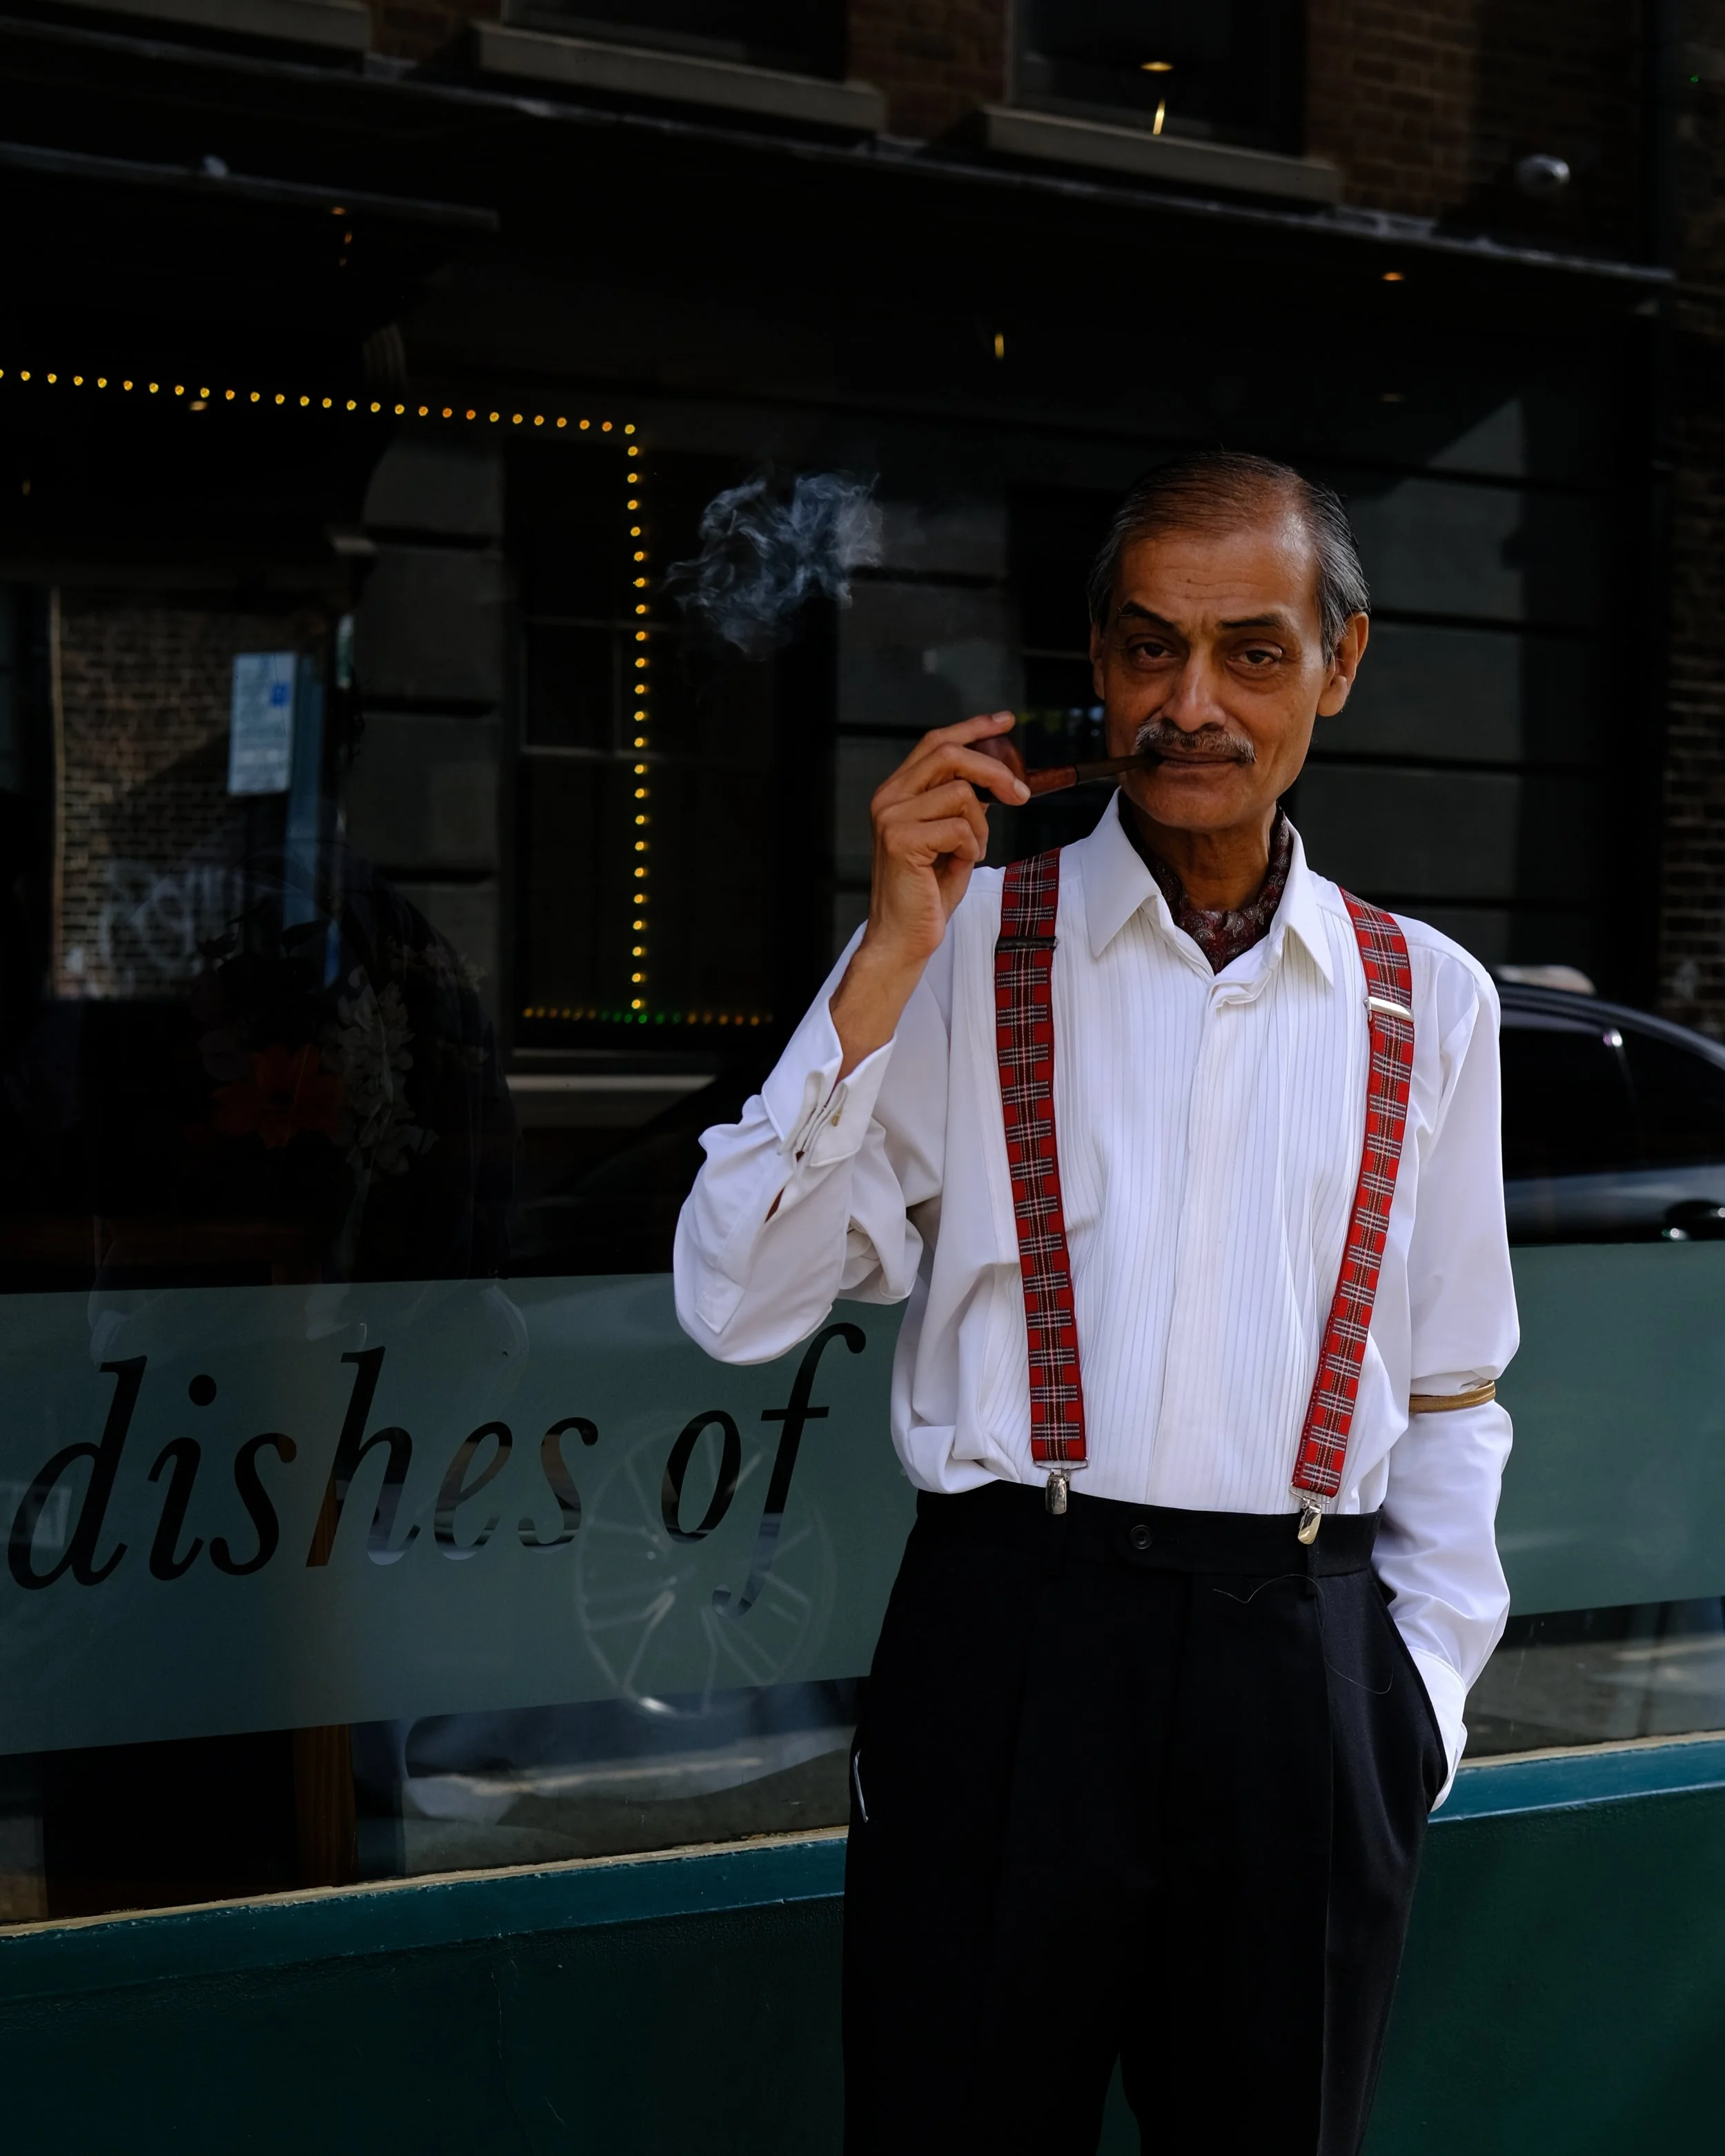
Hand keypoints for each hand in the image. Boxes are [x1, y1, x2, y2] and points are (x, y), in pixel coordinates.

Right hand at [830, 712, 1027, 1073]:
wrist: (904, 937)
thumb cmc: (928, 891)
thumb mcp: (952, 837)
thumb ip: (963, 804)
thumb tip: (996, 777)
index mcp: (898, 792)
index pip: (936, 743)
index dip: (974, 727)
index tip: (1006, 722)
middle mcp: (888, 798)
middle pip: (949, 755)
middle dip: (994, 770)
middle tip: (1020, 795)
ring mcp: (891, 818)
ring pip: (961, 794)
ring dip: (981, 827)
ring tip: (970, 853)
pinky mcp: (901, 840)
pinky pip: (960, 828)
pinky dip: (971, 848)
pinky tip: (958, 867)